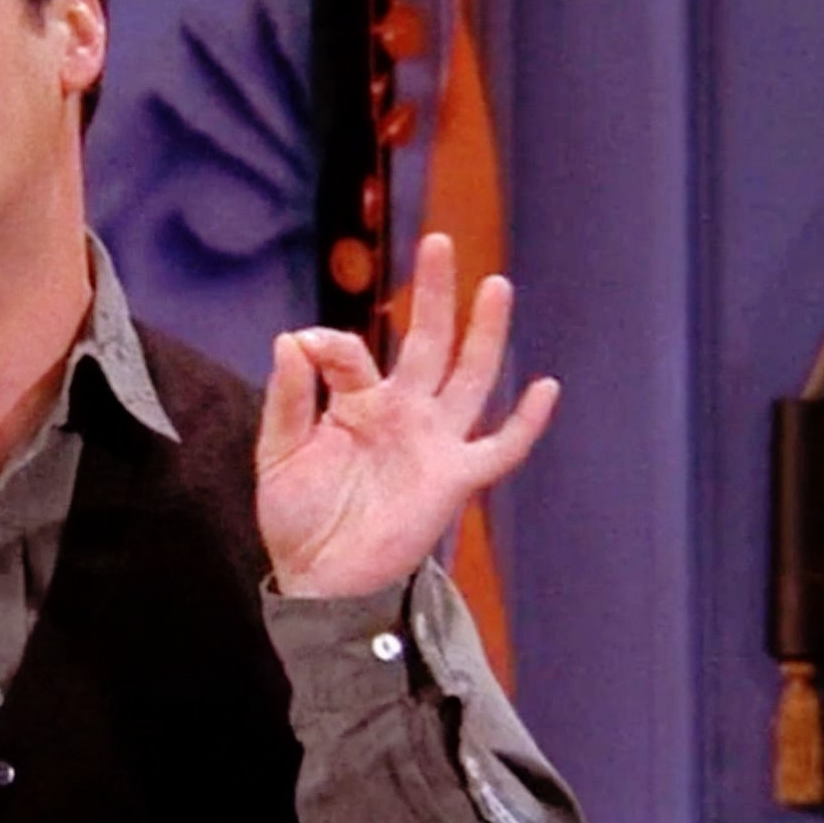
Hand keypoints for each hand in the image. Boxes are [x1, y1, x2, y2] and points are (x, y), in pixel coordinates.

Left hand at [255, 233, 558, 597]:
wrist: (319, 581)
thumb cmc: (298, 517)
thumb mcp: (279, 453)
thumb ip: (288, 398)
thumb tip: (292, 337)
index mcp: (356, 402)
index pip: (352, 351)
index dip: (329, 343)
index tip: (306, 344)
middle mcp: (402, 412)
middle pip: (427, 342)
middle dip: (434, 293)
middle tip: (439, 241)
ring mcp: (433, 442)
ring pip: (470, 377)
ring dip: (485, 333)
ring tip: (496, 285)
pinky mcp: (454, 480)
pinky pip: (500, 448)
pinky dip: (525, 422)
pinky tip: (544, 387)